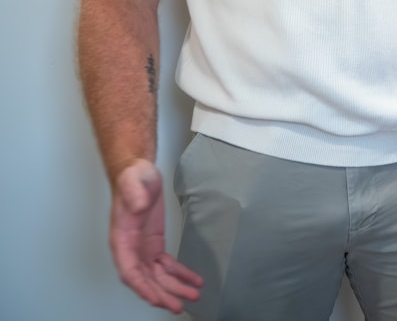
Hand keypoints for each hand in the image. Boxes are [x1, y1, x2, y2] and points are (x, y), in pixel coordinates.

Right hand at [109, 159, 202, 312]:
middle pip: (145, 279)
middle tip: (179, 305)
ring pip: (157, 276)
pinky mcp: (154, 244)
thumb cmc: (132, 177)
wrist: (138, 172)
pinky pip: (166, 265)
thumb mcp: (134, 180)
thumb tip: (137, 205)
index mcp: (121, 239)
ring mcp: (142, 248)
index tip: (156, 298)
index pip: (129, 270)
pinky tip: (193, 279)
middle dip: (162, 294)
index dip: (142, 287)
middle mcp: (130, 248)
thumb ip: (134, 193)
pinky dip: (180, 274)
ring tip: (193, 295)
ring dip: (174, 287)